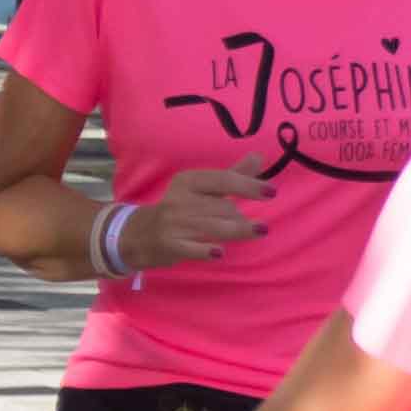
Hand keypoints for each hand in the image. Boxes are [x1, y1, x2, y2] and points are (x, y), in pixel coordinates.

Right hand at [113, 162, 261, 271]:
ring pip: (212, 226)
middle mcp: (180, 199)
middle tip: (255, 226)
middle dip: (240, 216)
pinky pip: (192, 248)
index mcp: (188, 181)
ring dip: (238, 230)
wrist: (140, 235)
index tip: (271, 192)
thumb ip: (233, 175)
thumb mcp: (202, 189)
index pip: (223, 180)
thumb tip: (259, 157)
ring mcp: (173, 222)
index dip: (248, 186)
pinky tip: (220, 252)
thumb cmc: (179, 210)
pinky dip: (206, 250)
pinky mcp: (169, 244)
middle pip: (221, 206)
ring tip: (258, 231)